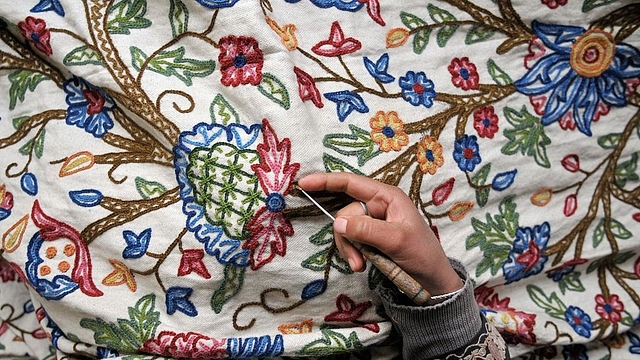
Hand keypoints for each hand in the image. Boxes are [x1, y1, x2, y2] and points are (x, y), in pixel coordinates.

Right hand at [298, 172, 462, 297]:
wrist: (432, 280)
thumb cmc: (422, 254)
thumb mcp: (396, 241)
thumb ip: (367, 230)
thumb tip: (338, 222)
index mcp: (387, 196)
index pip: (351, 183)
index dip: (326, 182)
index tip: (303, 184)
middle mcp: (377, 205)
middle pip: (345, 212)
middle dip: (346, 237)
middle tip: (356, 260)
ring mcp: (372, 222)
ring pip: (345, 229)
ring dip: (349, 249)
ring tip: (360, 266)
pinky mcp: (370, 237)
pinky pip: (350, 241)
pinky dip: (352, 254)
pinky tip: (361, 266)